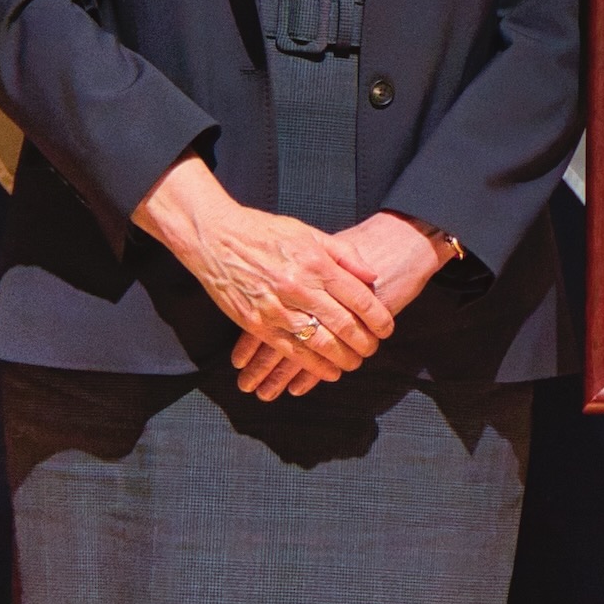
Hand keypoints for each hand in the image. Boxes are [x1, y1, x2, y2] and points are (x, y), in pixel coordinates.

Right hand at [231, 212, 461, 397]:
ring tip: (355, 363)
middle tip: (373, 349)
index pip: (359, 298)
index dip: (378, 318)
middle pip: (344, 324)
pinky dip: (314, 366)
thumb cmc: (263, 232)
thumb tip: (371, 277)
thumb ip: (344, 254)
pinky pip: (291, 352)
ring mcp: (278, 308)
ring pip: (321, 343)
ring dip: (343, 358)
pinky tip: (328, 372)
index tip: (387, 329)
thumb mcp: (309, 232)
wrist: (215, 238)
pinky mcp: (258, 324)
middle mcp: (300, 287)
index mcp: (316, 263)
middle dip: (365, 342)